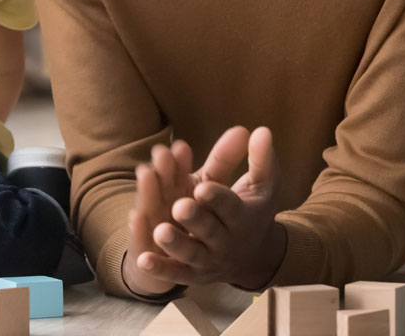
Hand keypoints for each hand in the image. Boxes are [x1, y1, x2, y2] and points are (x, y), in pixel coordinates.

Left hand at [129, 127, 285, 290]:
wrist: (254, 258)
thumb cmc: (252, 211)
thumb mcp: (260, 185)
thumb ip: (259, 159)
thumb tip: (261, 130)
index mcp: (242, 217)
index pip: (230, 207)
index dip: (217, 198)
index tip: (202, 188)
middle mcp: (225, 241)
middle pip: (209, 231)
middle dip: (195, 219)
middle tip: (179, 207)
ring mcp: (208, 260)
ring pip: (191, 254)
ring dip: (175, 244)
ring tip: (159, 231)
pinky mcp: (192, 274)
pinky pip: (176, 274)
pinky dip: (160, 269)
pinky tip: (143, 259)